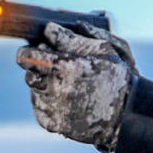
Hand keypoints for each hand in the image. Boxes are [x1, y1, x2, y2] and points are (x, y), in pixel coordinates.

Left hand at [16, 22, 135, 149]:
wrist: (125, 115)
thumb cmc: (117, 78)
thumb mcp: (104, 50)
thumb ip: (76, 37)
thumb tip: (51, 29)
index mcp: (66, 66)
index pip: (27, 54)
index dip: (32, 49)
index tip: (39, 49)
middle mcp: (55, 88)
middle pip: (28, 70)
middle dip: (39, 64)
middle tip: (55, 65)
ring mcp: (52, 108)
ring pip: (33, 87)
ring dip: (44, 82)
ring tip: (66, 84)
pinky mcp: (51, 123)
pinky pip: (38, 106)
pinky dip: (48, 101)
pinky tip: (66, 99)